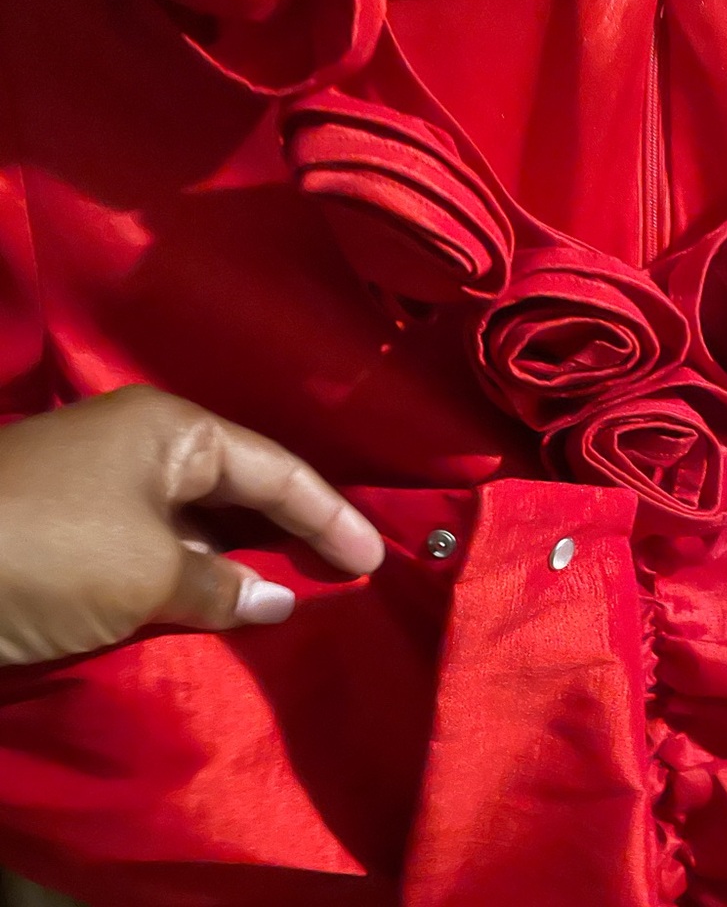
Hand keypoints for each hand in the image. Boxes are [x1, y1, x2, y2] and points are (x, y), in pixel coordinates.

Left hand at [0, 386, 384, 664]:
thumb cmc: (45, 554)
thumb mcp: (148, 574)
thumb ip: (225, 587)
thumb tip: (279, 600)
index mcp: (173, 430)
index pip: (277, 470)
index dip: (332, 515)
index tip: (377, 559)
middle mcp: (147, 445)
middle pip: (247, 485)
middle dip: (299, 528)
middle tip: (354, 569)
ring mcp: (112, 485)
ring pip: (206, 518)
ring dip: (252, 553)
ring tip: (309, 585)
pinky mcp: (83, 529)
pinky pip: (167, 545)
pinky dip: (205, 573)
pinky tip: (235, 598)